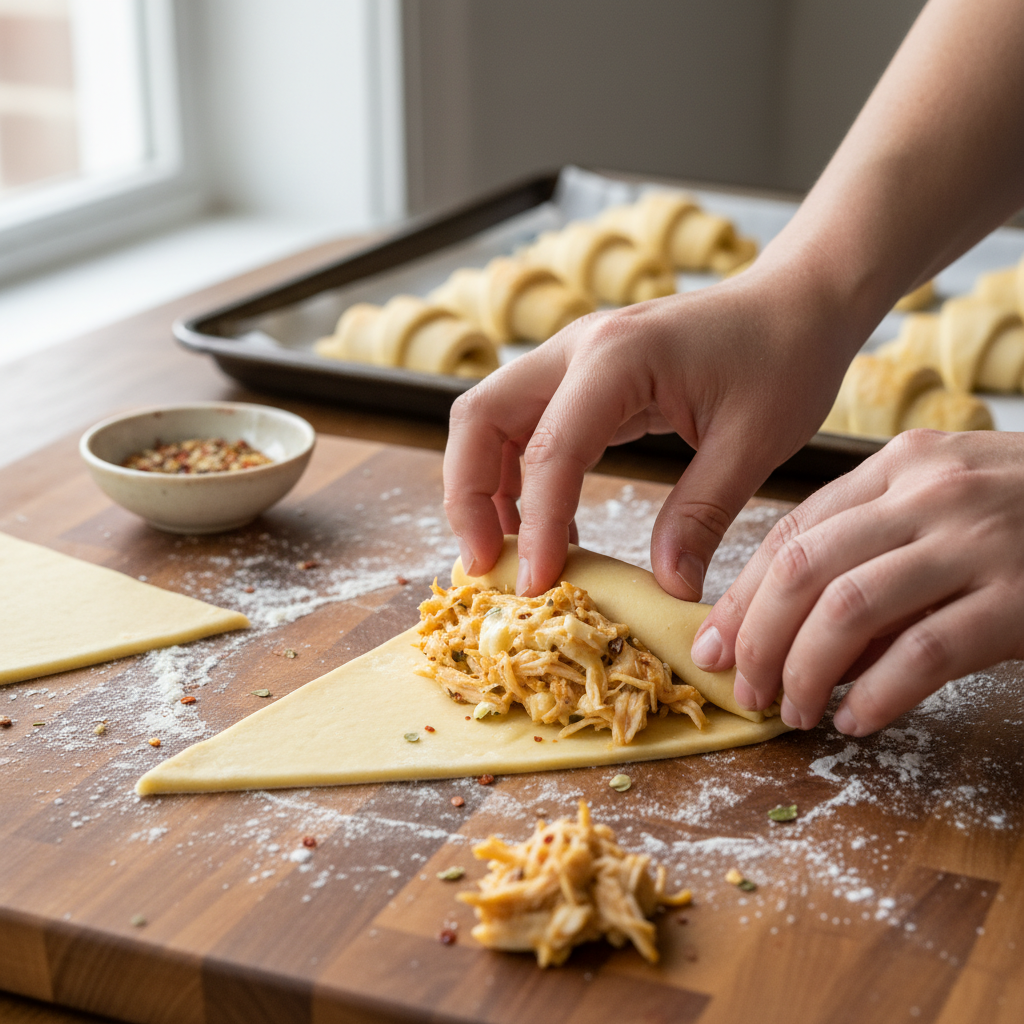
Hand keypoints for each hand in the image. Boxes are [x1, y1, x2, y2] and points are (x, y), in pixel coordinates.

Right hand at [444, 263, 863, 598]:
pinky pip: (528, 429)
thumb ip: (702, 516)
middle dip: (467, 496)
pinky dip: (523, 480)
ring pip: (492, 422)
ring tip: (514, 556)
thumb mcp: (753, 442)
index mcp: (616, 357)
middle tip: (485, 565)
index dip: (536, 526)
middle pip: (479, 418)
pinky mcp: (583, 378)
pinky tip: (555, 528)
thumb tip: (667, 589)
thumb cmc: (785, 358)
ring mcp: (574, 359)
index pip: (549, 450)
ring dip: (486, 489)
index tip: (537, 586)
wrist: (798, 304)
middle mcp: (577, 349)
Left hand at [690, 429, 1023, 734]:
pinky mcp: (1022, 596)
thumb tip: (788, 634)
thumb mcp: (942, 509)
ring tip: (795, 711)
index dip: (742, 596)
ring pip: (847, 610)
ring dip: (805, 671)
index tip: (713, 644)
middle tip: (746, 690)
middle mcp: (930, 492)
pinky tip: (858, 720)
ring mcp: (978, 540)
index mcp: (898, 466)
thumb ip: (870, 556)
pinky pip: (925, 652)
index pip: (791, 532)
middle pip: (802, 569)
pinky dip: (879, 693)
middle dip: (758, 639)